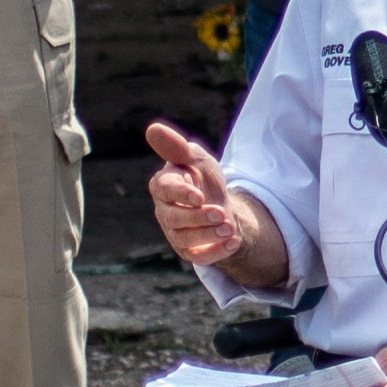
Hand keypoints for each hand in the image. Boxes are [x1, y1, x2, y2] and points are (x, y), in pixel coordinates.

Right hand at [143, 116, 251, 269]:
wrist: (220, 203)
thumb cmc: (202, 177)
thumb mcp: (196, 158)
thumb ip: (176, 147)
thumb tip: (152, 129)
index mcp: (163, 185)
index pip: (164, 190)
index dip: (180, 194)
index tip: (199, 196)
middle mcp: (164, 211)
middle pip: (173, 219)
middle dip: (199, 218)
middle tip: (221, 213)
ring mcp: (174, 233)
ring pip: (185, 240)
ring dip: (209, 235)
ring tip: (229, 227)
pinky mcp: (188, 250)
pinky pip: (198, 257)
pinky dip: (217, 252)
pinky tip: (234, 241)